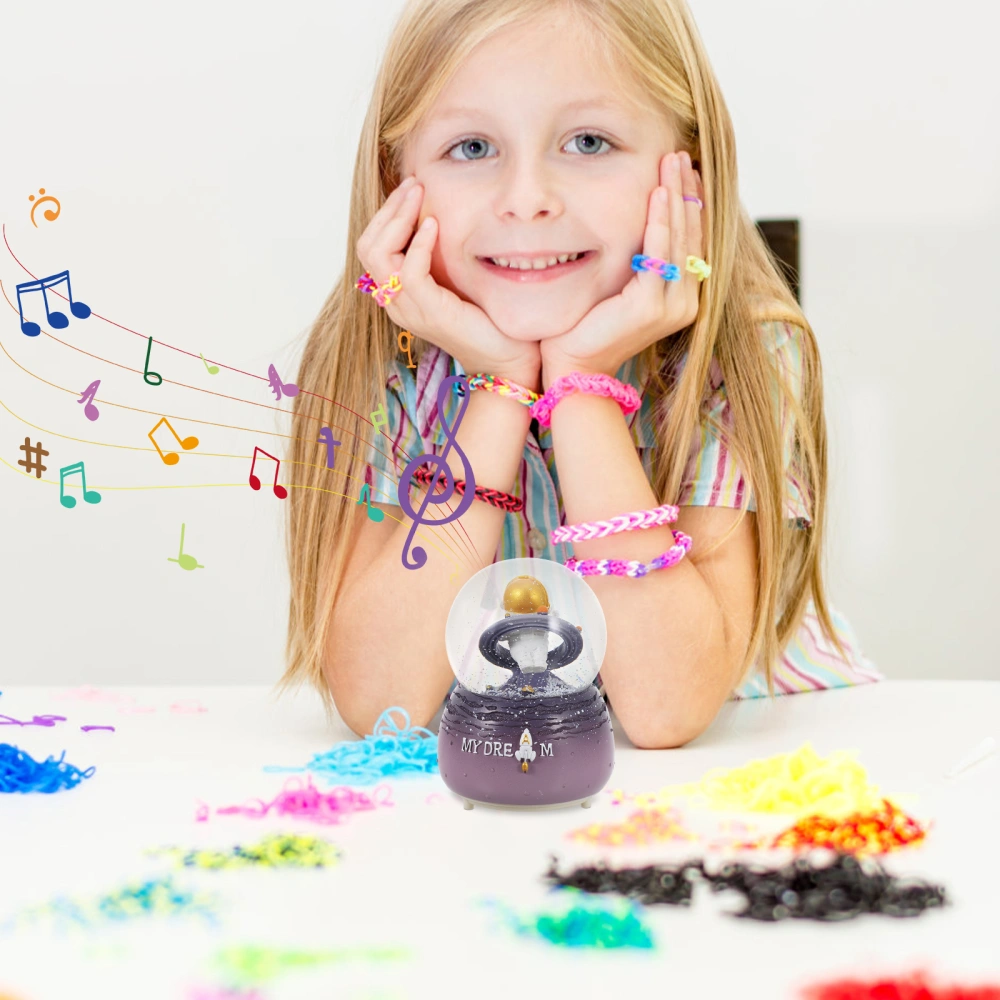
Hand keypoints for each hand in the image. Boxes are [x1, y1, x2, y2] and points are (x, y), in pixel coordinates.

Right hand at [356, 176, 541, 389]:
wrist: (507, 360)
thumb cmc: (489, 320)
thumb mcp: (458, 280)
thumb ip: (442, 256)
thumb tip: (441, 214)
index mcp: (399, 295)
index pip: (372, 247)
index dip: (387, 214)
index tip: (411, 189)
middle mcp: (397, 303)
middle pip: (367, 247)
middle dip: (388, 210)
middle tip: (413, 184)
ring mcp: (410, 310)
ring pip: (378, 255)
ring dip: (398, 218)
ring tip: (419, 196)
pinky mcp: (430, 313)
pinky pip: (409, 272)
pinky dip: (418, 243)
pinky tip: (433, 224)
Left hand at [540, 151, 704, 387]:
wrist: (574, 367)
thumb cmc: (587, 329)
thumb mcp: (618, 289)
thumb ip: (635, 264)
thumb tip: (636, 230)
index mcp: (681, 298)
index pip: (692, 241)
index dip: (689, 203)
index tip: (683, 170)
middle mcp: (685, 302)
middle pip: (691, 234)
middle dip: (686, 190)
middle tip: (680, 154)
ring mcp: (672, 306)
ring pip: (680, 238)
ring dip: (677, 195)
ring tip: (673, 161)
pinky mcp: (651, 306)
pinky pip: (659, 254)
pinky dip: (660, 221)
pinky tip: (659, 193)